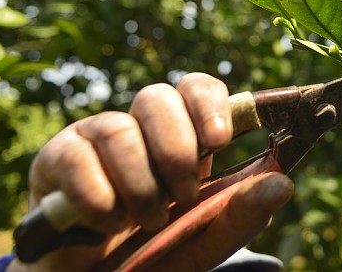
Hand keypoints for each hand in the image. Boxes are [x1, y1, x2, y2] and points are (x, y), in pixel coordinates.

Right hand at [10, 73, 293, 271]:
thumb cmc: (155, 254)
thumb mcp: (204, 241)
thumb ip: (240, 215)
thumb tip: (284, 184)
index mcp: (182, 135)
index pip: (196, 88)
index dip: (208, 103)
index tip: (219, 140)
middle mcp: (139, 127)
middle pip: (157, 97)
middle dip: (176, 149)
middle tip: (184, 196)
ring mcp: (96, 138)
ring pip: (119, 129)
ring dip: (139, 183)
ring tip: (147, 221)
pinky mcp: (57, 158)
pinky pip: (77, 157)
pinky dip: (98, 196)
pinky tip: (108, 223)